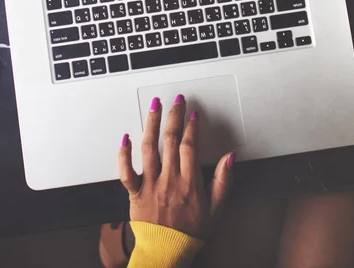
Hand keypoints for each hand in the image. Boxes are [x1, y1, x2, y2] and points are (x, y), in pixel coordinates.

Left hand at [118, 95, 234, 239]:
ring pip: (149, 148)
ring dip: (151, 123)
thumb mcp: (216, 208)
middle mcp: (169, 180)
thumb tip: (230, 157)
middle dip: (174, 116)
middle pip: (170, 140)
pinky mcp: (134, 193)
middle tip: (177, 100)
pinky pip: (126, 171)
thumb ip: (224, 180)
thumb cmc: (190, 232)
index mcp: (189, 182)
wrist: (166, 253)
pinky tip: (126, 137)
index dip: (192, 127)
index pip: (190, 146)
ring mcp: (150, 185)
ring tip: (155, 106)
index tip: (193, 114)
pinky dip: (123, 154)